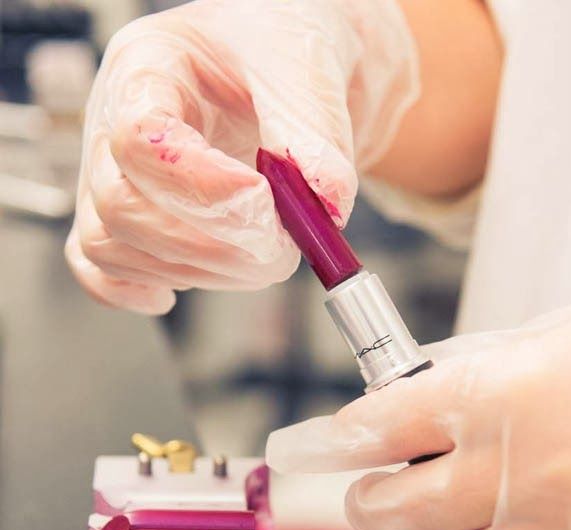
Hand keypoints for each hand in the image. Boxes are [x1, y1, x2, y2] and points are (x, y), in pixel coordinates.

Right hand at [66, 0, 417, 312]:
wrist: (278, 74)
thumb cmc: (277, 51)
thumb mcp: (306, 64)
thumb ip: (317, 132)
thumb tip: (326, 200)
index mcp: (149, 66)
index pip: (140, 137)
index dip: (200, 184)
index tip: (263, 201)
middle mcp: (112, 122)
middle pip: (122, 205)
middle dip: (208, 244)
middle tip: (279, 250)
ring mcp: (110, 176)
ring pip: (116, 247)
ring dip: (197, 271)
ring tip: (263, 257)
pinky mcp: (122, 221)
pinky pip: (100, 271)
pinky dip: (137, 291)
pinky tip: (185, 285)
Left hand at [267, 295, 570, 529]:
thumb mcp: (547, 335)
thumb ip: (472, 371)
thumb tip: (404, 398)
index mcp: (492, 393)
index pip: (371, 427)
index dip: (324, 443)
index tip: (297, 452)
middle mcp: (513, 469)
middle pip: (395, 508)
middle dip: (367, 507)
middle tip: (364, 502)